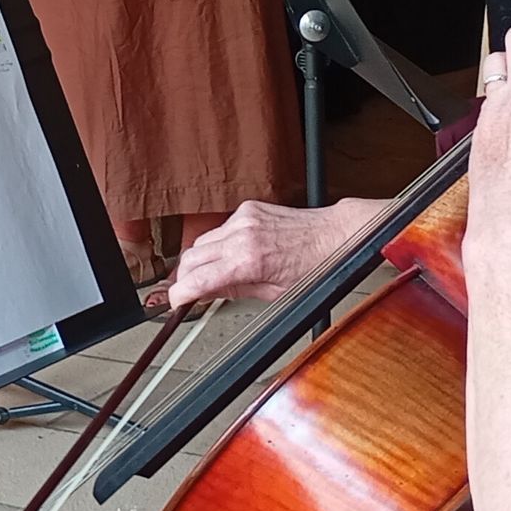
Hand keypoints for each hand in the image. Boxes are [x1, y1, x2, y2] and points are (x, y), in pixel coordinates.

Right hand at [167, 196, 384, 308]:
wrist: (334, 236)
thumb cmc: (314, 266)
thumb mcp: (274, 293)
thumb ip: (235, 291)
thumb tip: (208, 293)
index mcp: (248, 261)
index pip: (197, 279)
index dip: (180, 294)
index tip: (177, 301)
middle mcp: (241, 235)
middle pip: (190, 257)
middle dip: (185, 277)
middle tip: (190, 291)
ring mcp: (243, 218)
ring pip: (202, 241)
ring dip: (201, 259)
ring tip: (212, 275)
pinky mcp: (248, 208)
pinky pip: (220, 228)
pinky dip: (219, 243)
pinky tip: (231, 254)